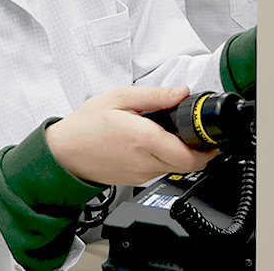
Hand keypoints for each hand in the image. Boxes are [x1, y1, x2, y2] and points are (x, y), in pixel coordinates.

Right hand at [45, 86, 215, 185]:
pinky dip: (161, 158)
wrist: (63, 153)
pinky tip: (148, 144)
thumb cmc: (86, 125)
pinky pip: (157, 170)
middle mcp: (145, 162)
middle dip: (196, 152)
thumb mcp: (119, 98)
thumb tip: (181, 93)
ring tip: (164, 134)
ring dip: (177, 154)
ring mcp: (140, 175)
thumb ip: (155, 95)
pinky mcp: (135, 181)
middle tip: (193, 134)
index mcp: (144, 140)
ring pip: (173, 168)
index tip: (210, 139)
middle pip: (187, 166)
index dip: (206, 150)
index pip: (190, 157)